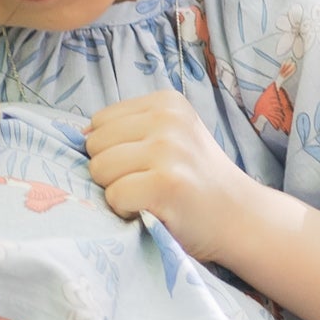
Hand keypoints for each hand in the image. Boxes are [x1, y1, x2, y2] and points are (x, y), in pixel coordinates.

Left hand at [83, 90, 257, 264]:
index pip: (99, 122)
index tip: (144, 165)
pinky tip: (152, 209)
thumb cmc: (197, 180)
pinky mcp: (167, 183)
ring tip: (150, 196)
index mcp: (166, 102)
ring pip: (99, 170)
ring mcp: (169, 150)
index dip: (113, 150)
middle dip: (111, 171)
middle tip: (147, 184)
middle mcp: (168, 119)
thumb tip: (78, 135)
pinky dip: (126, 211)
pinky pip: (114, 196)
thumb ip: (131, 129)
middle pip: (94, 145)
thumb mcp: (172, 136)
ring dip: (117, 191)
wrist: (241, 217)